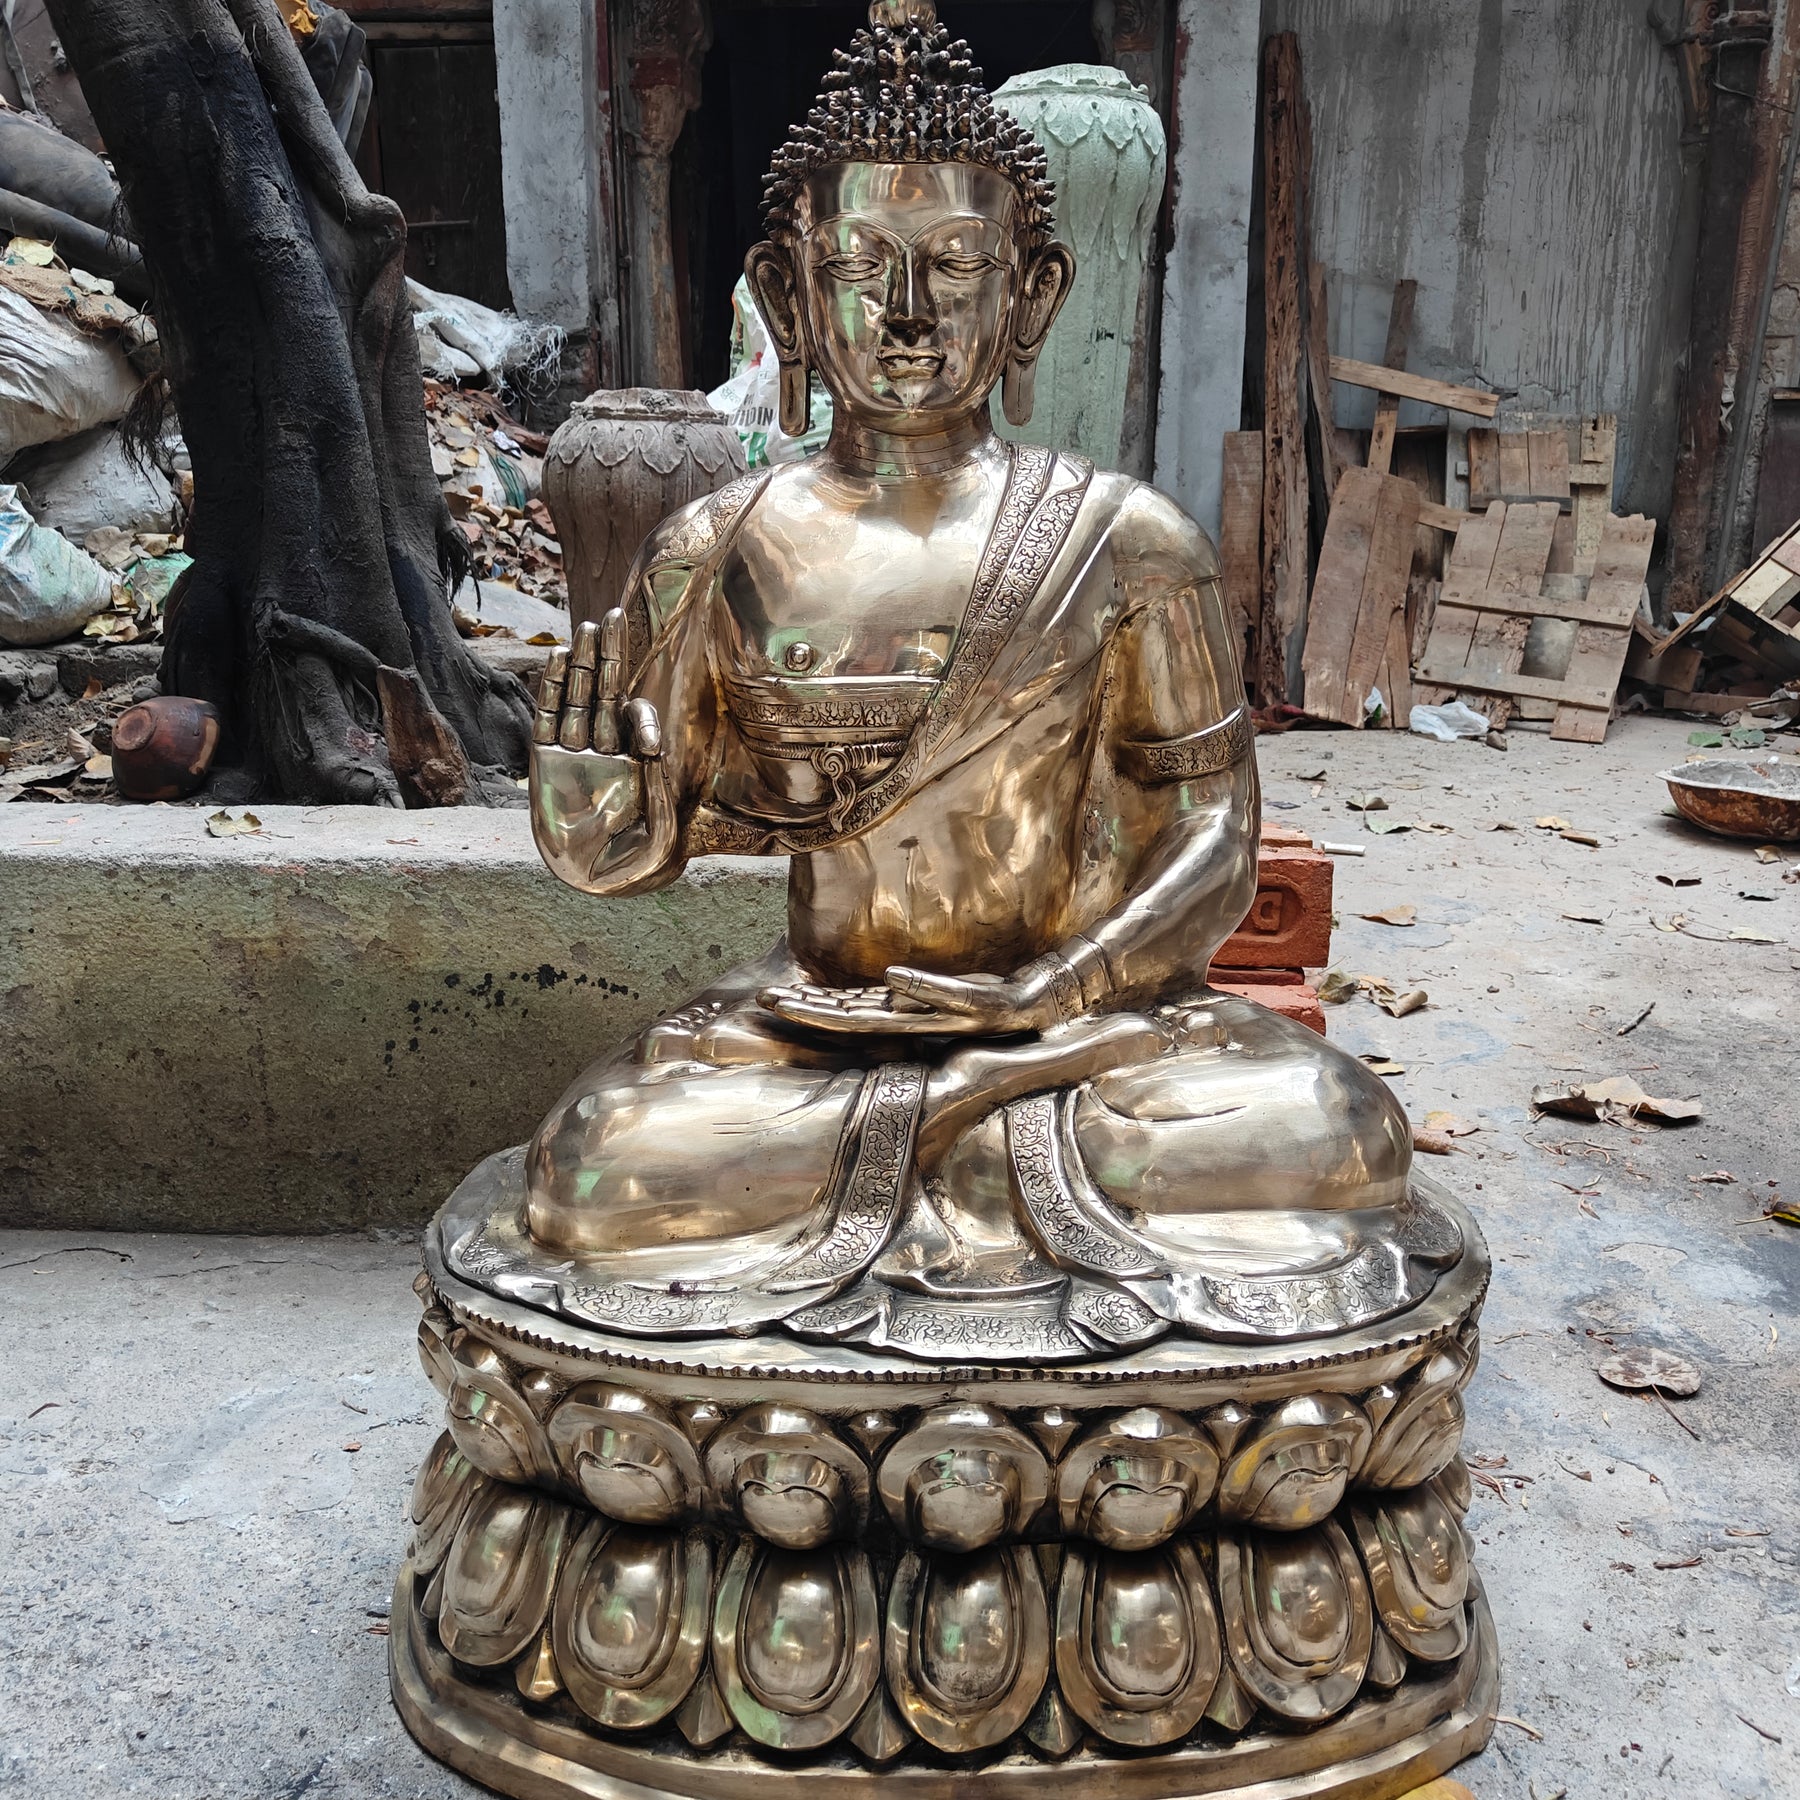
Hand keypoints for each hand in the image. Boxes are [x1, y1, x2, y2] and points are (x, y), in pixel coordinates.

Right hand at [529, 610, 674, 893]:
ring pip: (577, 699)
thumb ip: (662, 800)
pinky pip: (548, 720)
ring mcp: (574, 755)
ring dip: (581, 665)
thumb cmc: (632, 869)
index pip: (634, 721)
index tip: (641, 724)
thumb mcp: (660, 838)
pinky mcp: (545, 764)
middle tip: (613, 617)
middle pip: (606, 694)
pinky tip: (558, 660)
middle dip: (610, 658)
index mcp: (636, 765)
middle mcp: (606, 753)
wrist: (587, 884)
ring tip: (584, 628)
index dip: (637, 712)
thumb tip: (656, 756)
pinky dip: (551, 690)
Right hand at [758, 956, 1075, 1038]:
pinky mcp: (990, 1004)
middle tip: (767, 1003)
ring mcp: (958, 1015)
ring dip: (850, 1009)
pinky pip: (950, 994)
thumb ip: (915, 994)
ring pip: (896, 1014)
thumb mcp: (952, 992)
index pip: (851, 1016)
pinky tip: (891, 975)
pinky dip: (921, 986)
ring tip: (809, 998)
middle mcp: (929, 1023)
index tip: (767, 1000)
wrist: (1061, 996)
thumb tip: (876, 986)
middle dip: (810, 1013)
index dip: (809, 1011)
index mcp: (916, 1018)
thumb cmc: (1002, 997)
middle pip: (859, 1021)